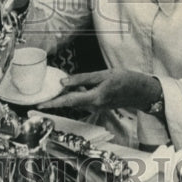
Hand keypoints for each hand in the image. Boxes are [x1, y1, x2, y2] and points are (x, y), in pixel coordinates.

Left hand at [39, 70, 159, 111]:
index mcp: (94, 97)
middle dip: (55, 101)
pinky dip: (74, 96)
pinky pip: (82, 101)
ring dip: (64, 98)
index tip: (39, 105)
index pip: (69, 101)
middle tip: (40, 98)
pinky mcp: (98, 105)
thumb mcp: (103, 74)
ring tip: (52, 92)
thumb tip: (64, 82)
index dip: (53, 103)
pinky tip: (71, 88)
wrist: (141, 91)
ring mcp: (96, 107)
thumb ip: (83, 79)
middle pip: (69, 103)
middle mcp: (94, 106)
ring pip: (75, 103)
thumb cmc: (125, 80)